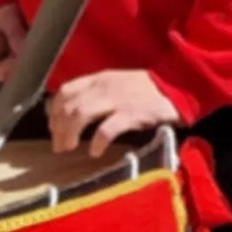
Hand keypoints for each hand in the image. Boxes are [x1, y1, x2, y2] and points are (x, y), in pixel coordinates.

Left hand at [48, 68, 181, 155]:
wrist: (178, 86)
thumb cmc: (147, 89)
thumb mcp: (117, 84)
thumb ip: (95, 92)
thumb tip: (72, 109)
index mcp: (99, 79)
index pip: (66, 90)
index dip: (54, 110)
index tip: (53, 127)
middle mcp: (104, 87)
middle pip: (69, 105)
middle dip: (58, 127)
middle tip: (58, 146)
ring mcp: (117, 100)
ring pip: (81, 114)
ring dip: (70, 134)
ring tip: (69, 148)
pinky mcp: (131, 114)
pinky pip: (106, 129)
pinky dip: (96, 142)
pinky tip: (94, 152)